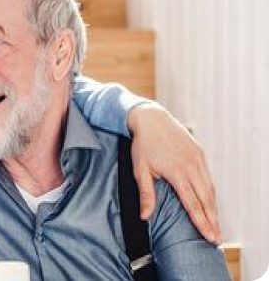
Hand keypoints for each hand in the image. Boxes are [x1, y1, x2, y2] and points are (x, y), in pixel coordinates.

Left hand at [128, 102, 220, 243]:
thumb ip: (146, 194)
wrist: (152, 119)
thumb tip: (145, 216)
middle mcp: (192, 166)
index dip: (202, 222)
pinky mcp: (200, 153)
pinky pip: (208, 177)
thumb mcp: (140, 170)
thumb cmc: (143, 145)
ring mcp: (198, 159)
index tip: (209, 236)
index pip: (193, 204)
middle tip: (216, 238)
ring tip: (215, 224)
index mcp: (177, 172)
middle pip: (206, 199)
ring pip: (210, 188)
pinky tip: (210, 203)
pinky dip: (211, 192)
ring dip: (214, 208)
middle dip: (212, 220)